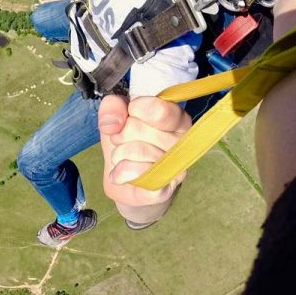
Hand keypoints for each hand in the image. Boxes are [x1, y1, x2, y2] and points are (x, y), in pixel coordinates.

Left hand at [98, 95, 190, 220]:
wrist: (124, 178)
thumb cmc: (126, 141)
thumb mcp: (116, 114)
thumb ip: (112, 106)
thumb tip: (113, 124)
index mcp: (178, 117)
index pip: (158, 108)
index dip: (134, 109)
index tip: (131, 113)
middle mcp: (183, 142)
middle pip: (138, 128)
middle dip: (121, 133)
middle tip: (124, 140)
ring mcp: (176, 167)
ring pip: (136, 150)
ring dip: (118, 153)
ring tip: (122, 156)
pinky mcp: (164, 189)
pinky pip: (136, 173)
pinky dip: (119, 172)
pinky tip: (120, 173)